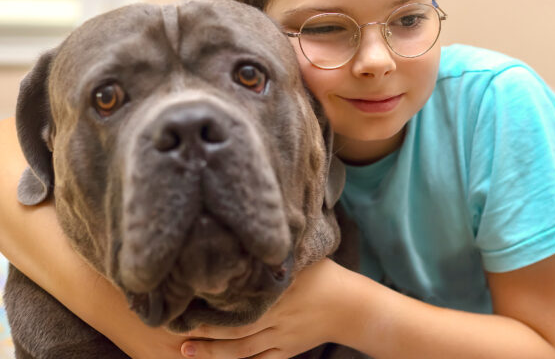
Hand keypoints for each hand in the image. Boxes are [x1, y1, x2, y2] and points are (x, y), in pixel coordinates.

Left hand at [180, 258, 354, 358]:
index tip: (187, 299)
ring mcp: (282, 338)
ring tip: (185, 349)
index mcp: (280, 292)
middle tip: (175, 330)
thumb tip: (252, 235)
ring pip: (243, 350)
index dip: (214, 303)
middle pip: (236, 329)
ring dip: (213, 352)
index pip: (241, 299)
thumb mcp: (304, 260)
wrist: (351, 307)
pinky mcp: (287, 351)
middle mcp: (278, 317)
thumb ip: (279, 255)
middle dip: (205, 331)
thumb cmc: (326, 276)